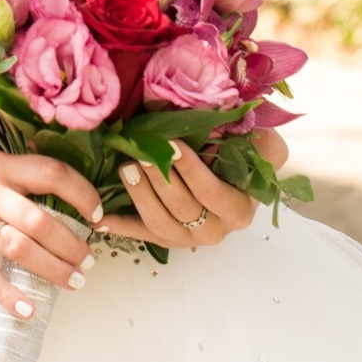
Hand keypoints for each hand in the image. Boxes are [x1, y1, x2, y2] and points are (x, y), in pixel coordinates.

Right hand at [0, 148, 104, 315]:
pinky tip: (28, 309)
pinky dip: (11, 295)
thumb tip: (61, 204)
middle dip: (72, 245)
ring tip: (73, 281)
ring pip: (22, 247)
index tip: (97, 215)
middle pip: (42, 219)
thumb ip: (15, 178)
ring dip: (53, 269)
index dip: (82, 194)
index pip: (52, 174)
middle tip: (88, 261)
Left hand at [99, 138, 282, 251]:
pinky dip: (120, 226)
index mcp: (238, 209)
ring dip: (140, 195)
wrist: (239, 181)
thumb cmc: (247, 159)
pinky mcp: (168, 238)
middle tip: (142, 153)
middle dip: (159, 178)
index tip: (172, 145)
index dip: (191, 170)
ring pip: (159, 222)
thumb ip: (258, 139)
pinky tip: (100, 217)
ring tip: (126, 168)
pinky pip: (141, 234)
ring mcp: (189, 238)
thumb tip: (238, 123)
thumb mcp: (261, 145)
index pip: (212, 193)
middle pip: (182, 208)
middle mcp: (215, 230)